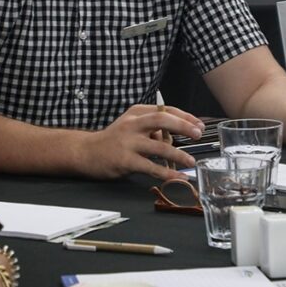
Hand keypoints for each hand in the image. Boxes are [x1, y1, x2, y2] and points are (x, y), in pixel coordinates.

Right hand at [78, 104, 204, 179]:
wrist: (86, 152)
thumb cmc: (113, 139)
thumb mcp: (131, 126)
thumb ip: (152, 128)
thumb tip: (175, 135)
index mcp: (136, 113)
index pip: (165, 110)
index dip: (185, 117)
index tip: (198, 125)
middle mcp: (132, 124)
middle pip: (163, 120)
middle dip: (184, 126)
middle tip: (198, 134)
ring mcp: (128, 142)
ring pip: (160, 146)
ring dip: (179, 154)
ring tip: (190, 161)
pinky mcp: (125, 160)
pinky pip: (151, 167)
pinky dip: (166, 173)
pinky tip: (177, 176)